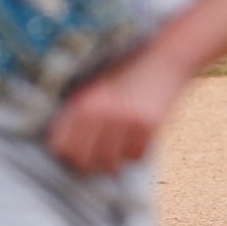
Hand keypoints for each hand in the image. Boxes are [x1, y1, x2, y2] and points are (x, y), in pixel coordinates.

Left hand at [47, 50, 192, 175]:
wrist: (164, 60)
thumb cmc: (127, 77)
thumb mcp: (96, 90)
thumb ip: (77, 116)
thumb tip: (62, 149)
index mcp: (83, 103)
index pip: (62, 147)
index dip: (69, 155)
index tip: (78, 153)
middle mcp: (101, 113)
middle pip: (84, 162)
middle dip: (90, 165)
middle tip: (100, 157)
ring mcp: (125, 120)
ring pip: (111, 164)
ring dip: (115, 160)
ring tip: (120, 146)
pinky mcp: (148, 125)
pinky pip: (136, 157)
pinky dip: (137, 153)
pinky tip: (138, 139)